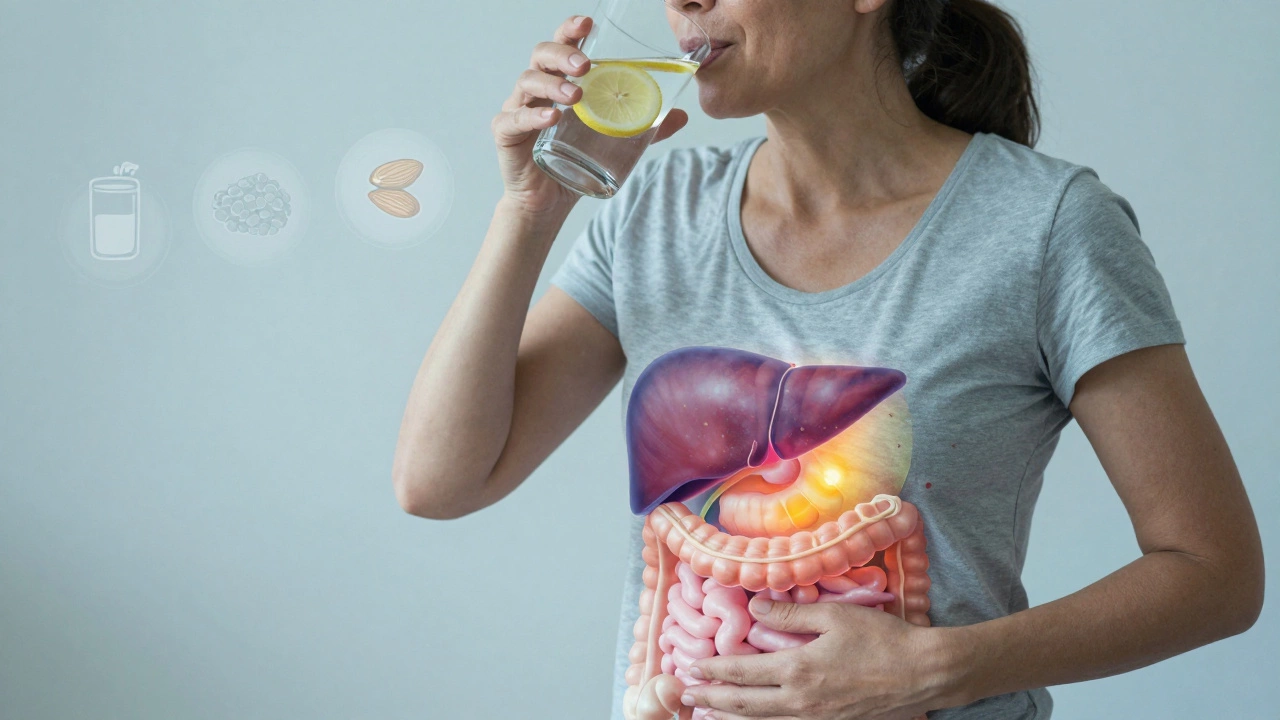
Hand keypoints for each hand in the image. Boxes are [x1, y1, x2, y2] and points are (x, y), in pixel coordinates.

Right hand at [491, 14, 688, 217]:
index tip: (588, 25)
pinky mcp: (505, 134)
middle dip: (563, 55)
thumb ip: (645, 128)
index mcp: (560, 81)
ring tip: (576, 96)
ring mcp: (517, 108)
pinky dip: (532, 115)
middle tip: (586, 66)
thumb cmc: (576, 162)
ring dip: (553, 84)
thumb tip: (682, 116)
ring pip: (527, 81)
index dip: (571, 31)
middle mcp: (536, 89)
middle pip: (541, 55)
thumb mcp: (616, 142)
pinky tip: (551, 117)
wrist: (548, 202)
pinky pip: (513, 118)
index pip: (562, 46)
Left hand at [681, 596, 957, 719]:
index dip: (714, 671)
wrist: (923, 674)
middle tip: (687, 696)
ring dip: (732, 717)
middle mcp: (800, 701)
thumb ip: (792, 612)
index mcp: (798, 670)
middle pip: (744, 705)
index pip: (743, 672)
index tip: (693, 668)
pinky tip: (756, 718)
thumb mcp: (834, 616)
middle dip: (712, 700)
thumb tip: (755, 607)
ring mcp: (816, 717)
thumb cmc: (882, 640)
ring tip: (709, 713)